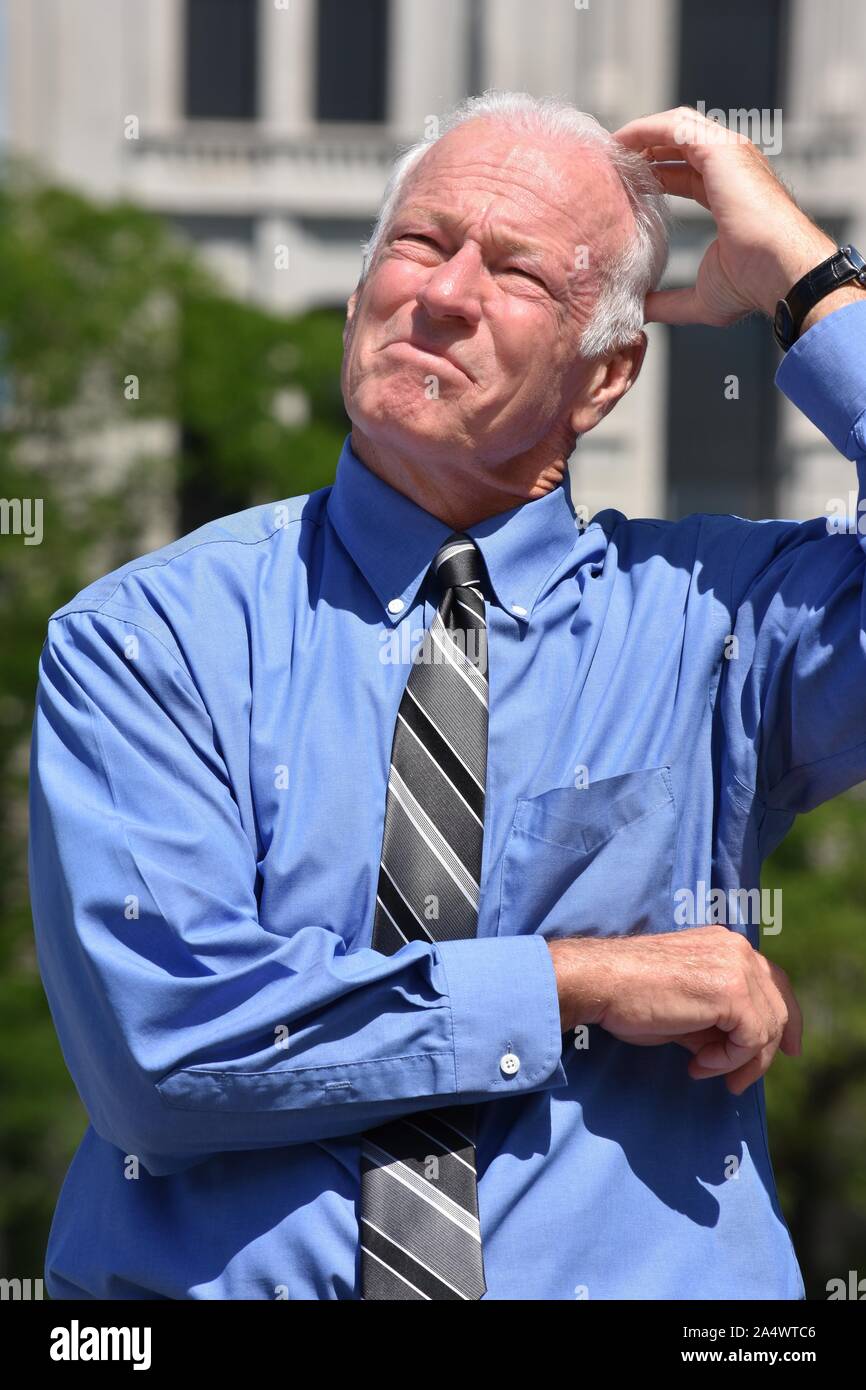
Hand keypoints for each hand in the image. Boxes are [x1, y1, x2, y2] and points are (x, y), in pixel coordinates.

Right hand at [548, 926, 802, 1095]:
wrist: (601, 982)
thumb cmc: (630, 996)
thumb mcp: (685, 1007)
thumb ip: (716, 1022)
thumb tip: (736, 1054)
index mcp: (726, 945)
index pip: (774, 981)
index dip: (789, 1019)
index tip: (791, 1050)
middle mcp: (738, 949)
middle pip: (779, 1007)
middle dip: (766, 1052)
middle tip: (738, 1082)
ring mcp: (737, 968)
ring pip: (767, 1029)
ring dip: (738, 1061)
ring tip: (702, 1069)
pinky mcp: (732, 992)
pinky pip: (750, 1039)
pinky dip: (727, 1060)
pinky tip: (698, 1064)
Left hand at [612, 105, 837, 326]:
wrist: (780, 271)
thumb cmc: (752, 285)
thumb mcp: (702, 298)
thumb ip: (670, 302)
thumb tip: (640, 312)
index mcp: (729, 193)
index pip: (683, 173)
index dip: (652, 174)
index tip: (621, 184)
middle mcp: (731, 166)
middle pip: (679, 143)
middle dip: (643, 147)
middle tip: (607, 162)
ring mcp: (728, 153)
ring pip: (675, 127)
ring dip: (639, 133)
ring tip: (609, 147)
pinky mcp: (720, 149)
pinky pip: (673, 127)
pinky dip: (644, 129)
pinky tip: (620, 142)